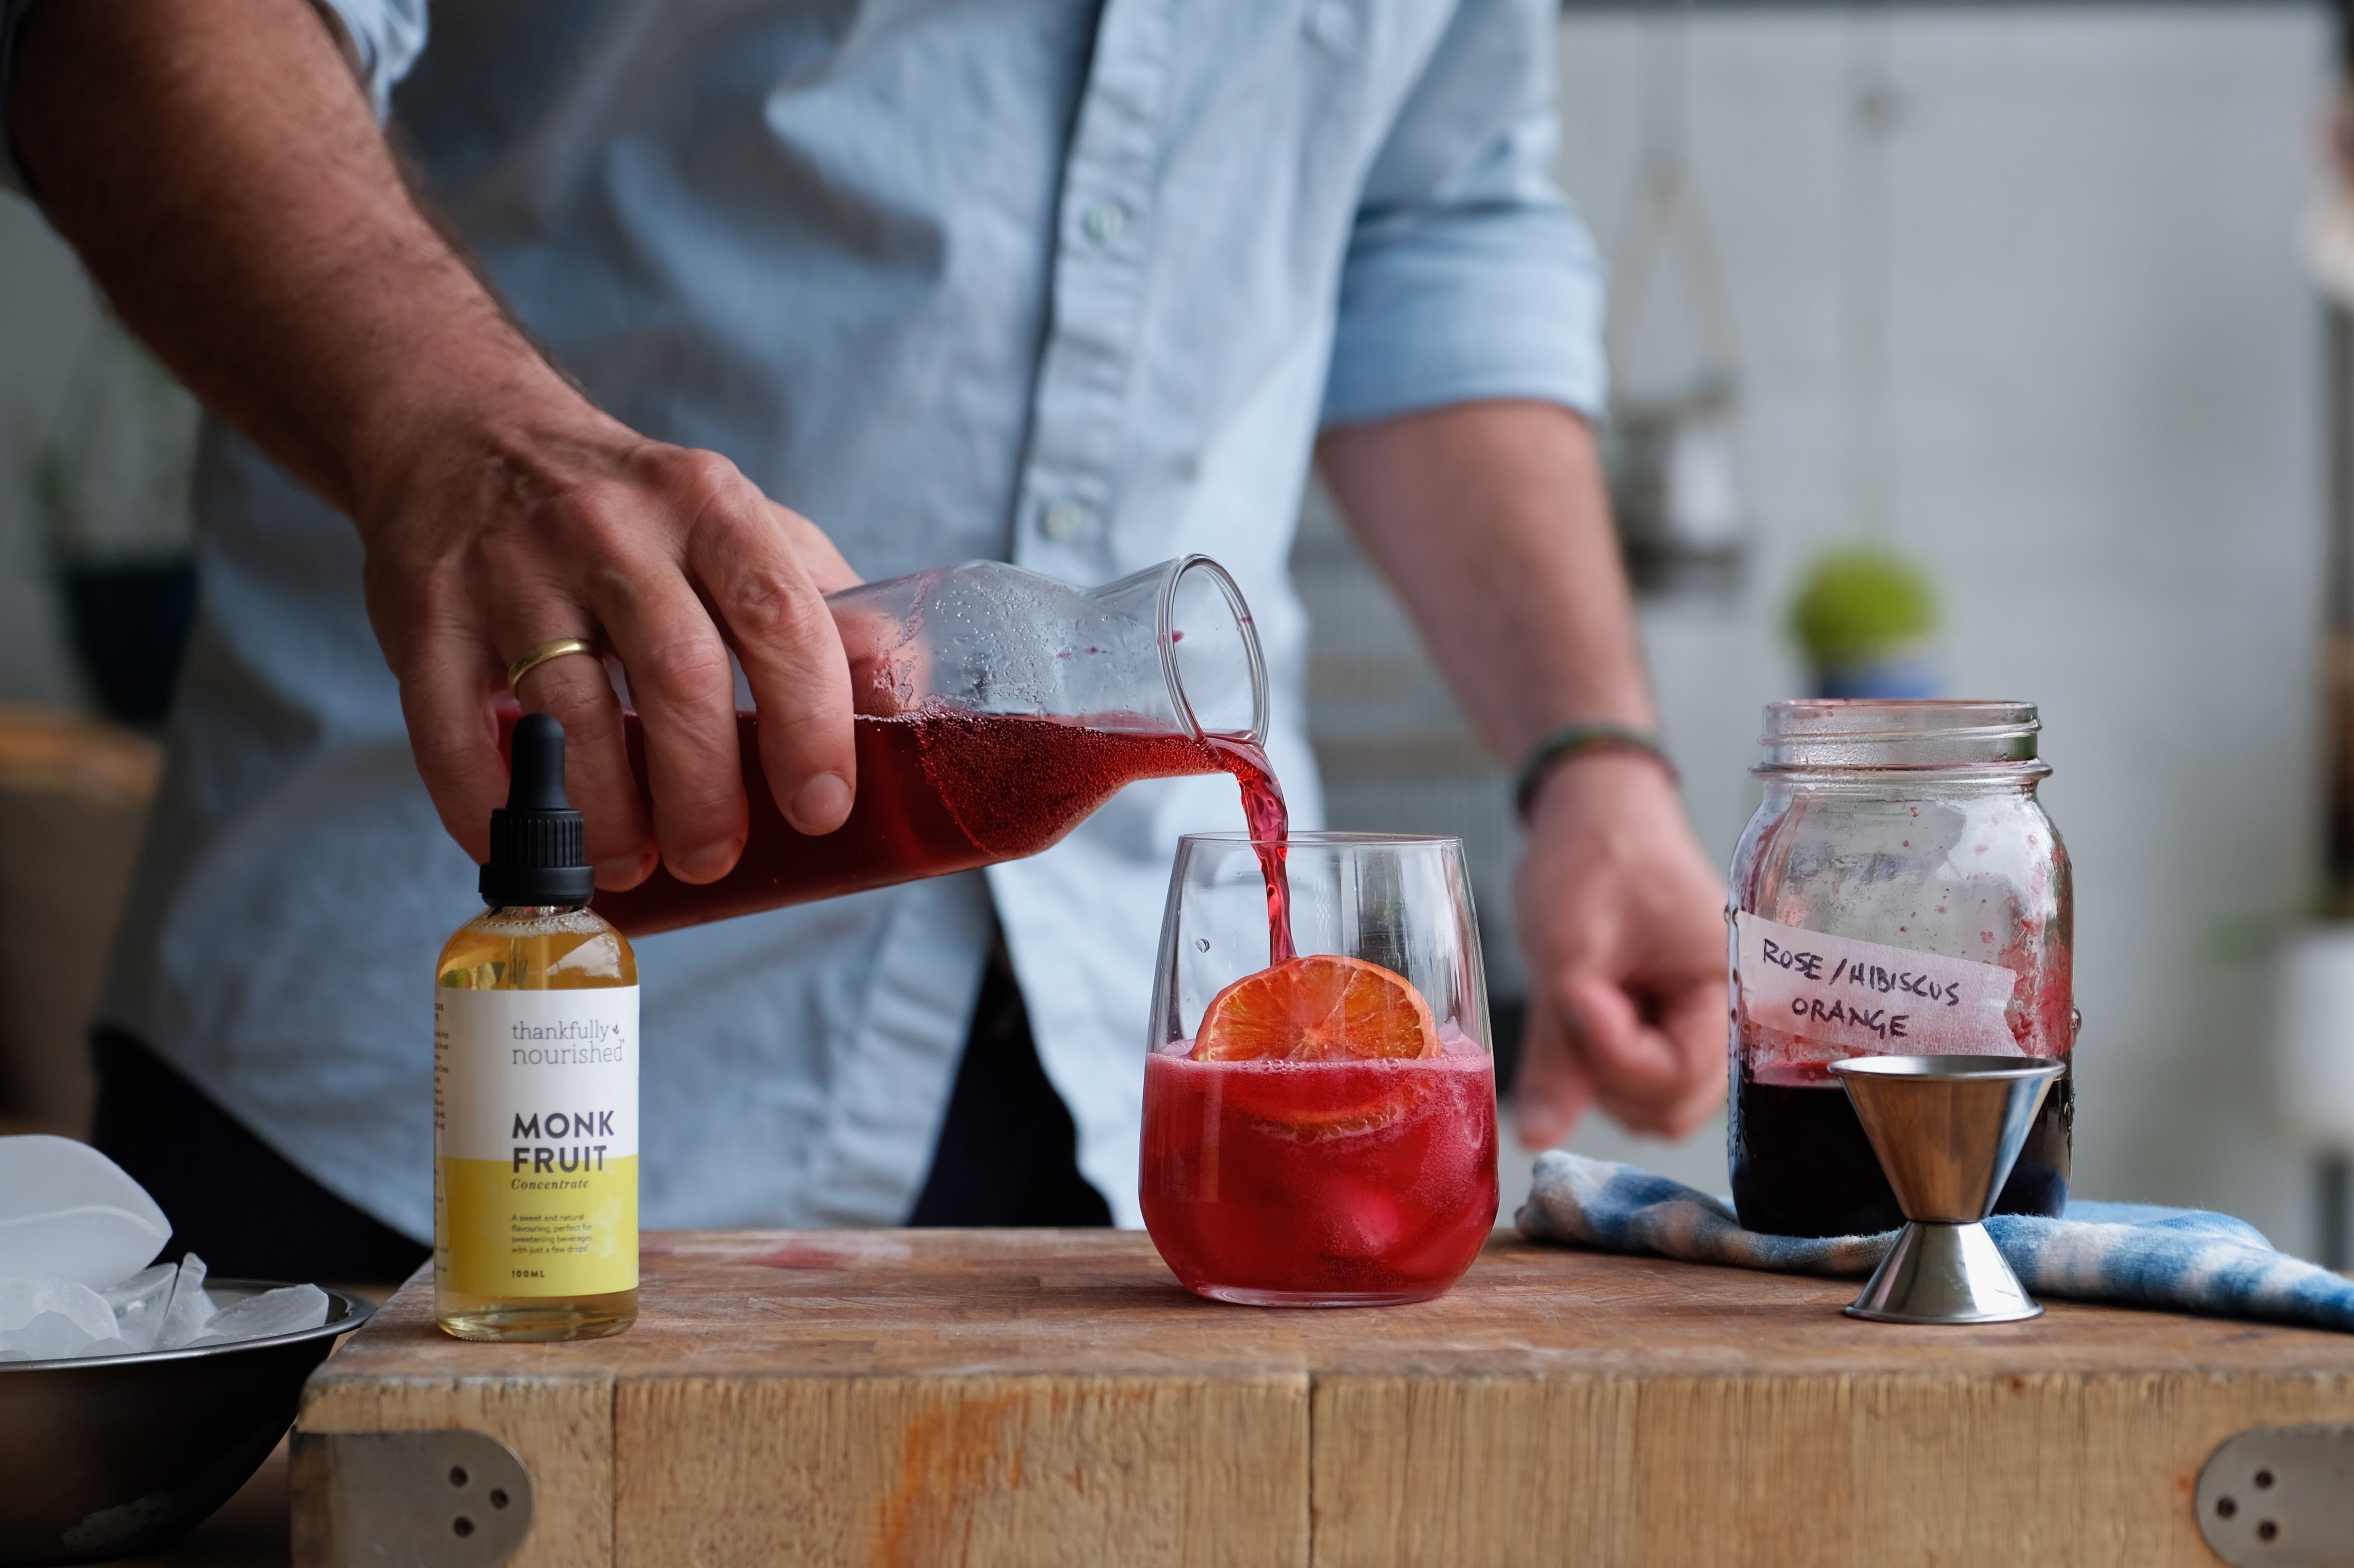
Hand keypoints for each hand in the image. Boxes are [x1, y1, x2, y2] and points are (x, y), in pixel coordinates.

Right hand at [354, 400, 861, 889]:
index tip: (819, 807)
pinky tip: (522, 846)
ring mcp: (511, 565)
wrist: (467, 431)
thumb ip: (819, 605)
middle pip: (679, 675)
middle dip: (705, 789)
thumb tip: (906, 692)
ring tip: (630, 865)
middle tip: (715, 856)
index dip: (810, 722)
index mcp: (709, 504)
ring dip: (605, 813)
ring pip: (569, 711)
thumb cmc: (632, 511)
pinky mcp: (424, 608)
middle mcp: (612, 526)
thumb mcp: (738, 524)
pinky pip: (452, 728)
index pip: (780, 616)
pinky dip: (489, 805)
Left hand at [1511, 752, 1728, 1146]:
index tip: (1575, 994)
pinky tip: (1583, 1006)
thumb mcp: (1567, 949)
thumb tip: (1535, 1136)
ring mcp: (1695, 1026)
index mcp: (1731, 985)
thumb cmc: (1595, 856)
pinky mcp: (1665, 1027)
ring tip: (1580, 994)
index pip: (1680, 1072)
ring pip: (1651, 1103)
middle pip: (1672, 1105)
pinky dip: (1599, 1061)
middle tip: (1575, 1004)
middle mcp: (1727, 1016)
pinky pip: (1636, 1081)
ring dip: (1600, 1071)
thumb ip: (1556, 1053)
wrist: (1595, 810)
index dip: (1615, 1051)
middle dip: (1610, 1075)